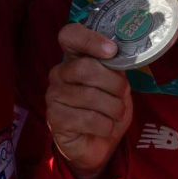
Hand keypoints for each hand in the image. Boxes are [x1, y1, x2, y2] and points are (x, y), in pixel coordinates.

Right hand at [45, 23, 130, 178]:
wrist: (100, 143)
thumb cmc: (108, 107)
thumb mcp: (117, 83)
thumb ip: (116, 66)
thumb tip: (123, 54)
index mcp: (74, 58)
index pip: (70, 35)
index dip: (90, 39)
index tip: (112, 50)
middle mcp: (59, 73)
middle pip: (85, 68)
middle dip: (113, 83)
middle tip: (122, 94)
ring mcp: (54, 96)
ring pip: (89, 96)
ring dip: (113, 108)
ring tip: (116, 114)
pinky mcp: (55, 120)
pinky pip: (86, 119)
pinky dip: (105, 125)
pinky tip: (105, 128)